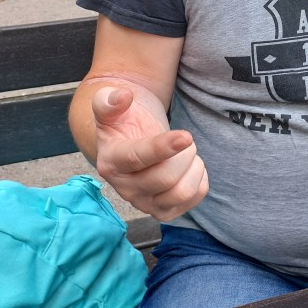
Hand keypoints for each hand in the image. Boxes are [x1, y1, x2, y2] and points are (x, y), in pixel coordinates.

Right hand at [92, 86, 208, 220]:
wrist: (132, 140)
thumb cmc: (124, 121)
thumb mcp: (109, 106)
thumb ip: (108, 100)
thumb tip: (122, 96)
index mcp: (111, 162)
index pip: (138, 159)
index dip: (163, 148)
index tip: (186, 135)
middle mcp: (125, 189)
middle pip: (166, 178)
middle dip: (185, 153)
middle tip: (184, 138)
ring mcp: (145, 204)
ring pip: (181, 193)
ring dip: (194, 167)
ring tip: (187, 153)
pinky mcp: (165, 211)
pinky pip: (194, 198)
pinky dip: (200, 179)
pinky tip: (189, 167)